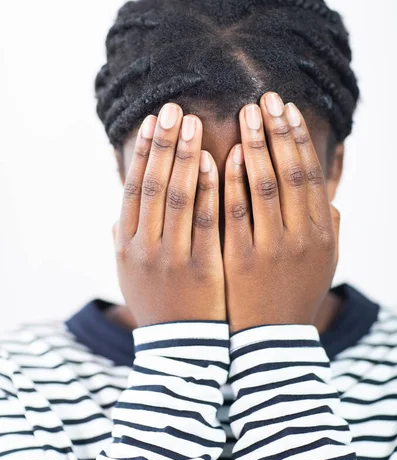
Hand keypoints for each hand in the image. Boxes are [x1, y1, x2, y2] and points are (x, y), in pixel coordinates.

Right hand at [113, 103, 224, 327]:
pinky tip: (216, 160)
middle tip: (173, 109)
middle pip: (153, 185)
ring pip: (176, 196)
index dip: (142, 153)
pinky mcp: (201, 266)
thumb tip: (117, 214)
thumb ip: (123, 242)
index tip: (152, 122)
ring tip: (193, 123)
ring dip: (184, 156)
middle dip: (162, 144)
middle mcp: (144, 246)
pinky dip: (208, 188)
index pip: (133, 189)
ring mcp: (171, 256)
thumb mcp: (130, 275)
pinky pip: (205, 220)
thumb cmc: (158, 306)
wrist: (180, 350)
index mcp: (127, 244)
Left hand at [223, 92, 339, 332]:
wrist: (270, 343)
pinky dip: (231, 182)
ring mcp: (270, 248)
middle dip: (278, 131)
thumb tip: (329, 199)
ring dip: (256, 146)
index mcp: (320, 232)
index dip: (298, 138)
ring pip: (263, 187)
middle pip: (289, 172)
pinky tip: (225, 154)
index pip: (308, 174)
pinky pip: (234, 214)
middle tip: (265, 97)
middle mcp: (300, 236)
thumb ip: (328, 229)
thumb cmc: (295, 296)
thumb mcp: (323, 264)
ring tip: (246, 114)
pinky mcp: (239, 260)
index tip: (286, 108)